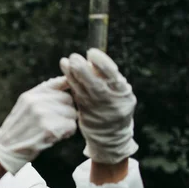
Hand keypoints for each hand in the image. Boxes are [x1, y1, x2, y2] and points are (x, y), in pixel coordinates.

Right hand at [0, 76, 77, 173]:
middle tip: (57, 121)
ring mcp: (42, 115)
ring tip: (55, 129)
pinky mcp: (49, 129)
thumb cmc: (19, 128)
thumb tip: (65, 81)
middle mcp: (36, 102)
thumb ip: (42, 94)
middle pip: (68, 99)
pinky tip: (56, 136)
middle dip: (67, 110)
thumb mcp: (24, 105)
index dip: (68, 90)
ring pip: (72, 113)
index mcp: (30, 95)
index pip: (59, 82)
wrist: (7, 150)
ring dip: (67, 122)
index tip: (69, 98)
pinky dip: (67, 133)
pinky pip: (71, 126)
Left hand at [59, 48, 137, 163]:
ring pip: (83, 91)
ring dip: (72, 75)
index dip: (101, 63)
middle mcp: (111, 103)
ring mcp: (97, 110)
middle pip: (95, 85)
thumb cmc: (116, 105)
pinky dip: (71, 85)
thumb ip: (109, 79)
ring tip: (64, 62)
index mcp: (123, 94)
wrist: (111, 136)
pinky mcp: (85, 114)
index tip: (91, 52)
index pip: (113, 76)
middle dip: (83, 70)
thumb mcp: (120, 93)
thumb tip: (92, 60)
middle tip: (74, 57)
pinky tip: (64, 75)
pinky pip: (77, 97)